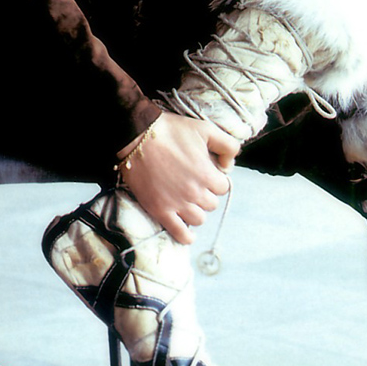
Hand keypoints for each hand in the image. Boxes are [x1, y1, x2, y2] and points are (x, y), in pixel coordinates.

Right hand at [117, 112, 239, 244]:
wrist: (137, 136)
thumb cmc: (171, 130)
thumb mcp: (205, 129)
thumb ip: (228, 145)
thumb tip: (230, 165)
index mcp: (207, 175)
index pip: (222, 187)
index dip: (214, 178)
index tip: (204, 171)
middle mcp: (195, 193)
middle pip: (211, 203)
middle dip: (205, 193)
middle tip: (192, 181)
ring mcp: (177, 204)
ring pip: (199, 219)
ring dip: (196, 210)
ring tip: (186, 198)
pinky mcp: (160, 210)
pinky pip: (180, 233)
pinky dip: (187, 236)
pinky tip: (189, 233)